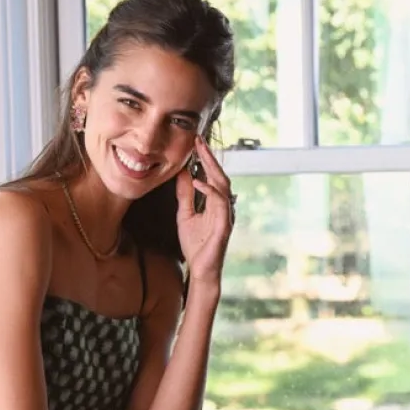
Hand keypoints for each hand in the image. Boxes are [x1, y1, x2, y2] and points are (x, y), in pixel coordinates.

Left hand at [176, 134, 234, 285]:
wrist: (200, 269)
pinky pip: (220, 203)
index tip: (195, 142)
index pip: (211, 175)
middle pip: (219, 175)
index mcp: (215, 201)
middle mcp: (223, 205)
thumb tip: (183, 174)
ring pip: (223, 185)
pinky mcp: (224, 224)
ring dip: (212, 168)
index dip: (205, 158)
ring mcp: (226, 214)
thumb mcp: (184, 215)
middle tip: (199, 141)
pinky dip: (210, 191)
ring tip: (201, 154)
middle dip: (209, 157)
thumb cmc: (195, 245)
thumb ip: (185, 195)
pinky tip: (199, 183)